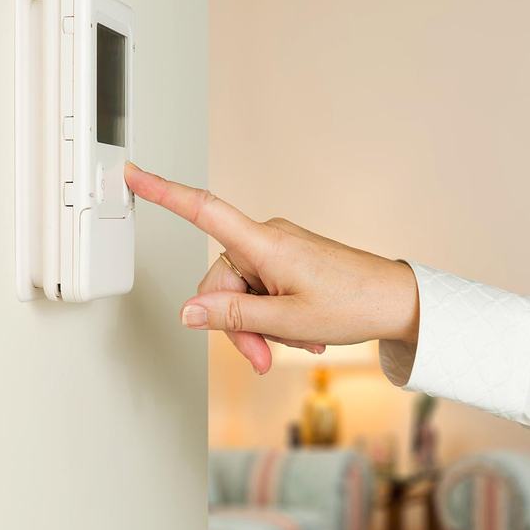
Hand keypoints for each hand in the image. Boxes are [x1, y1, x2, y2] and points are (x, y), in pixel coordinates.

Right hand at [124, 162, 418, 374]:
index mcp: (264, 243)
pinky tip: (298, 331)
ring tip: (293, 341)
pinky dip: (271, 316)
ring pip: (242, 291)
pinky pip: (262, 289)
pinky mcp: (288, 260)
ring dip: (258, 325)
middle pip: (221, 281)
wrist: (396, 300)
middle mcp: (267, 239)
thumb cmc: (353, 303)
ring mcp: (279, 249)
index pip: (203, 210)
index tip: (133, 173)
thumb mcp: (287, 321)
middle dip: (235, 325)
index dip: (163, 192)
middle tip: (262, 356)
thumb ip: (232, 316)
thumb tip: (189, 312)